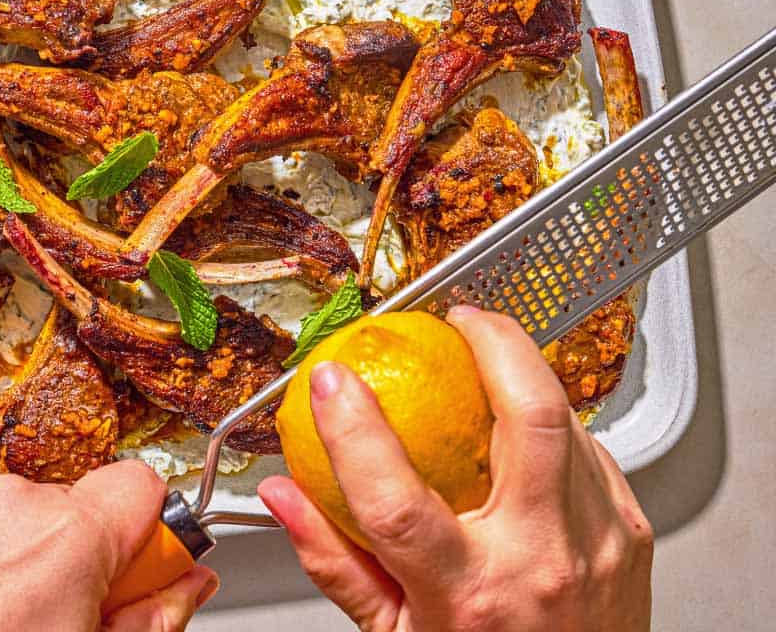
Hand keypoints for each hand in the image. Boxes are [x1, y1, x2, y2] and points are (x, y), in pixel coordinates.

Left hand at [0, 460, 218, 631]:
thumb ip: (157, 615)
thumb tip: (191, 584)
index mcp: (69, 534)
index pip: (145, 485)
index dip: (152, 532)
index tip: (145, 572)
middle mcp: (12, 505)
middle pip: (84, 505)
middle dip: (90, 554)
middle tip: (76, 617)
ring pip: (28, 518)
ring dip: (33, 558)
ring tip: (12, 625)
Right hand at [259, 306, 652, 630]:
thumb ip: (335, 562)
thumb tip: (284, 497)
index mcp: (467, 596)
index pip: (397, 500)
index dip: (354, 429)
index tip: (329, 381)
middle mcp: (542, 564)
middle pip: (530, 419)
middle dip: (494, 344)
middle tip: (458, 319)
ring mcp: (599, 544)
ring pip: (568, 420)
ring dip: (524, 372)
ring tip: (488, 353)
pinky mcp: (631, 534)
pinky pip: (591, 449)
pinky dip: (553, 421)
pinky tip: (525, 421)